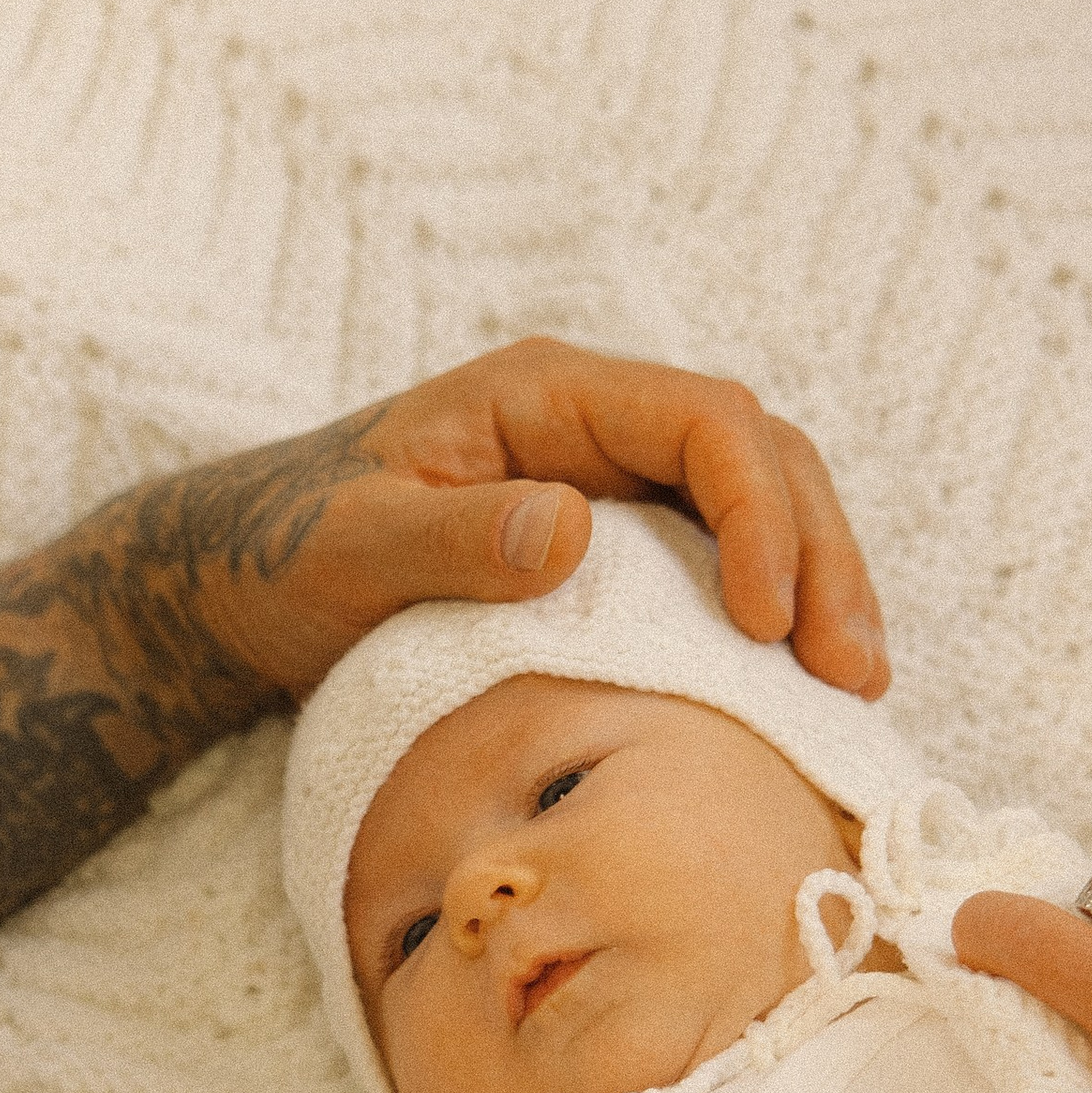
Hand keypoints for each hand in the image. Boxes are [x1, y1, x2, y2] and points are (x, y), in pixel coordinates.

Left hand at [172, 339, 886, 706]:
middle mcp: (599, 427)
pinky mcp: (616, 555)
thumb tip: (570, 530)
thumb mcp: (346, 546)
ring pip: (763, 514)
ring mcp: (615, 487)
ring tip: (853, 692)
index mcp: (548, 394)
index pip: (705, 422)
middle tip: (851, 674)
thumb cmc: (282, 551)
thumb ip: (448, 537)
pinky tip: (797, 698)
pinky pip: (722, 571)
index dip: (760, 513)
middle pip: (763, 462)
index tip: (766, 620)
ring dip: (819, 593)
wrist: (238, 584)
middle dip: (822, 559)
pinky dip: (773, 625)